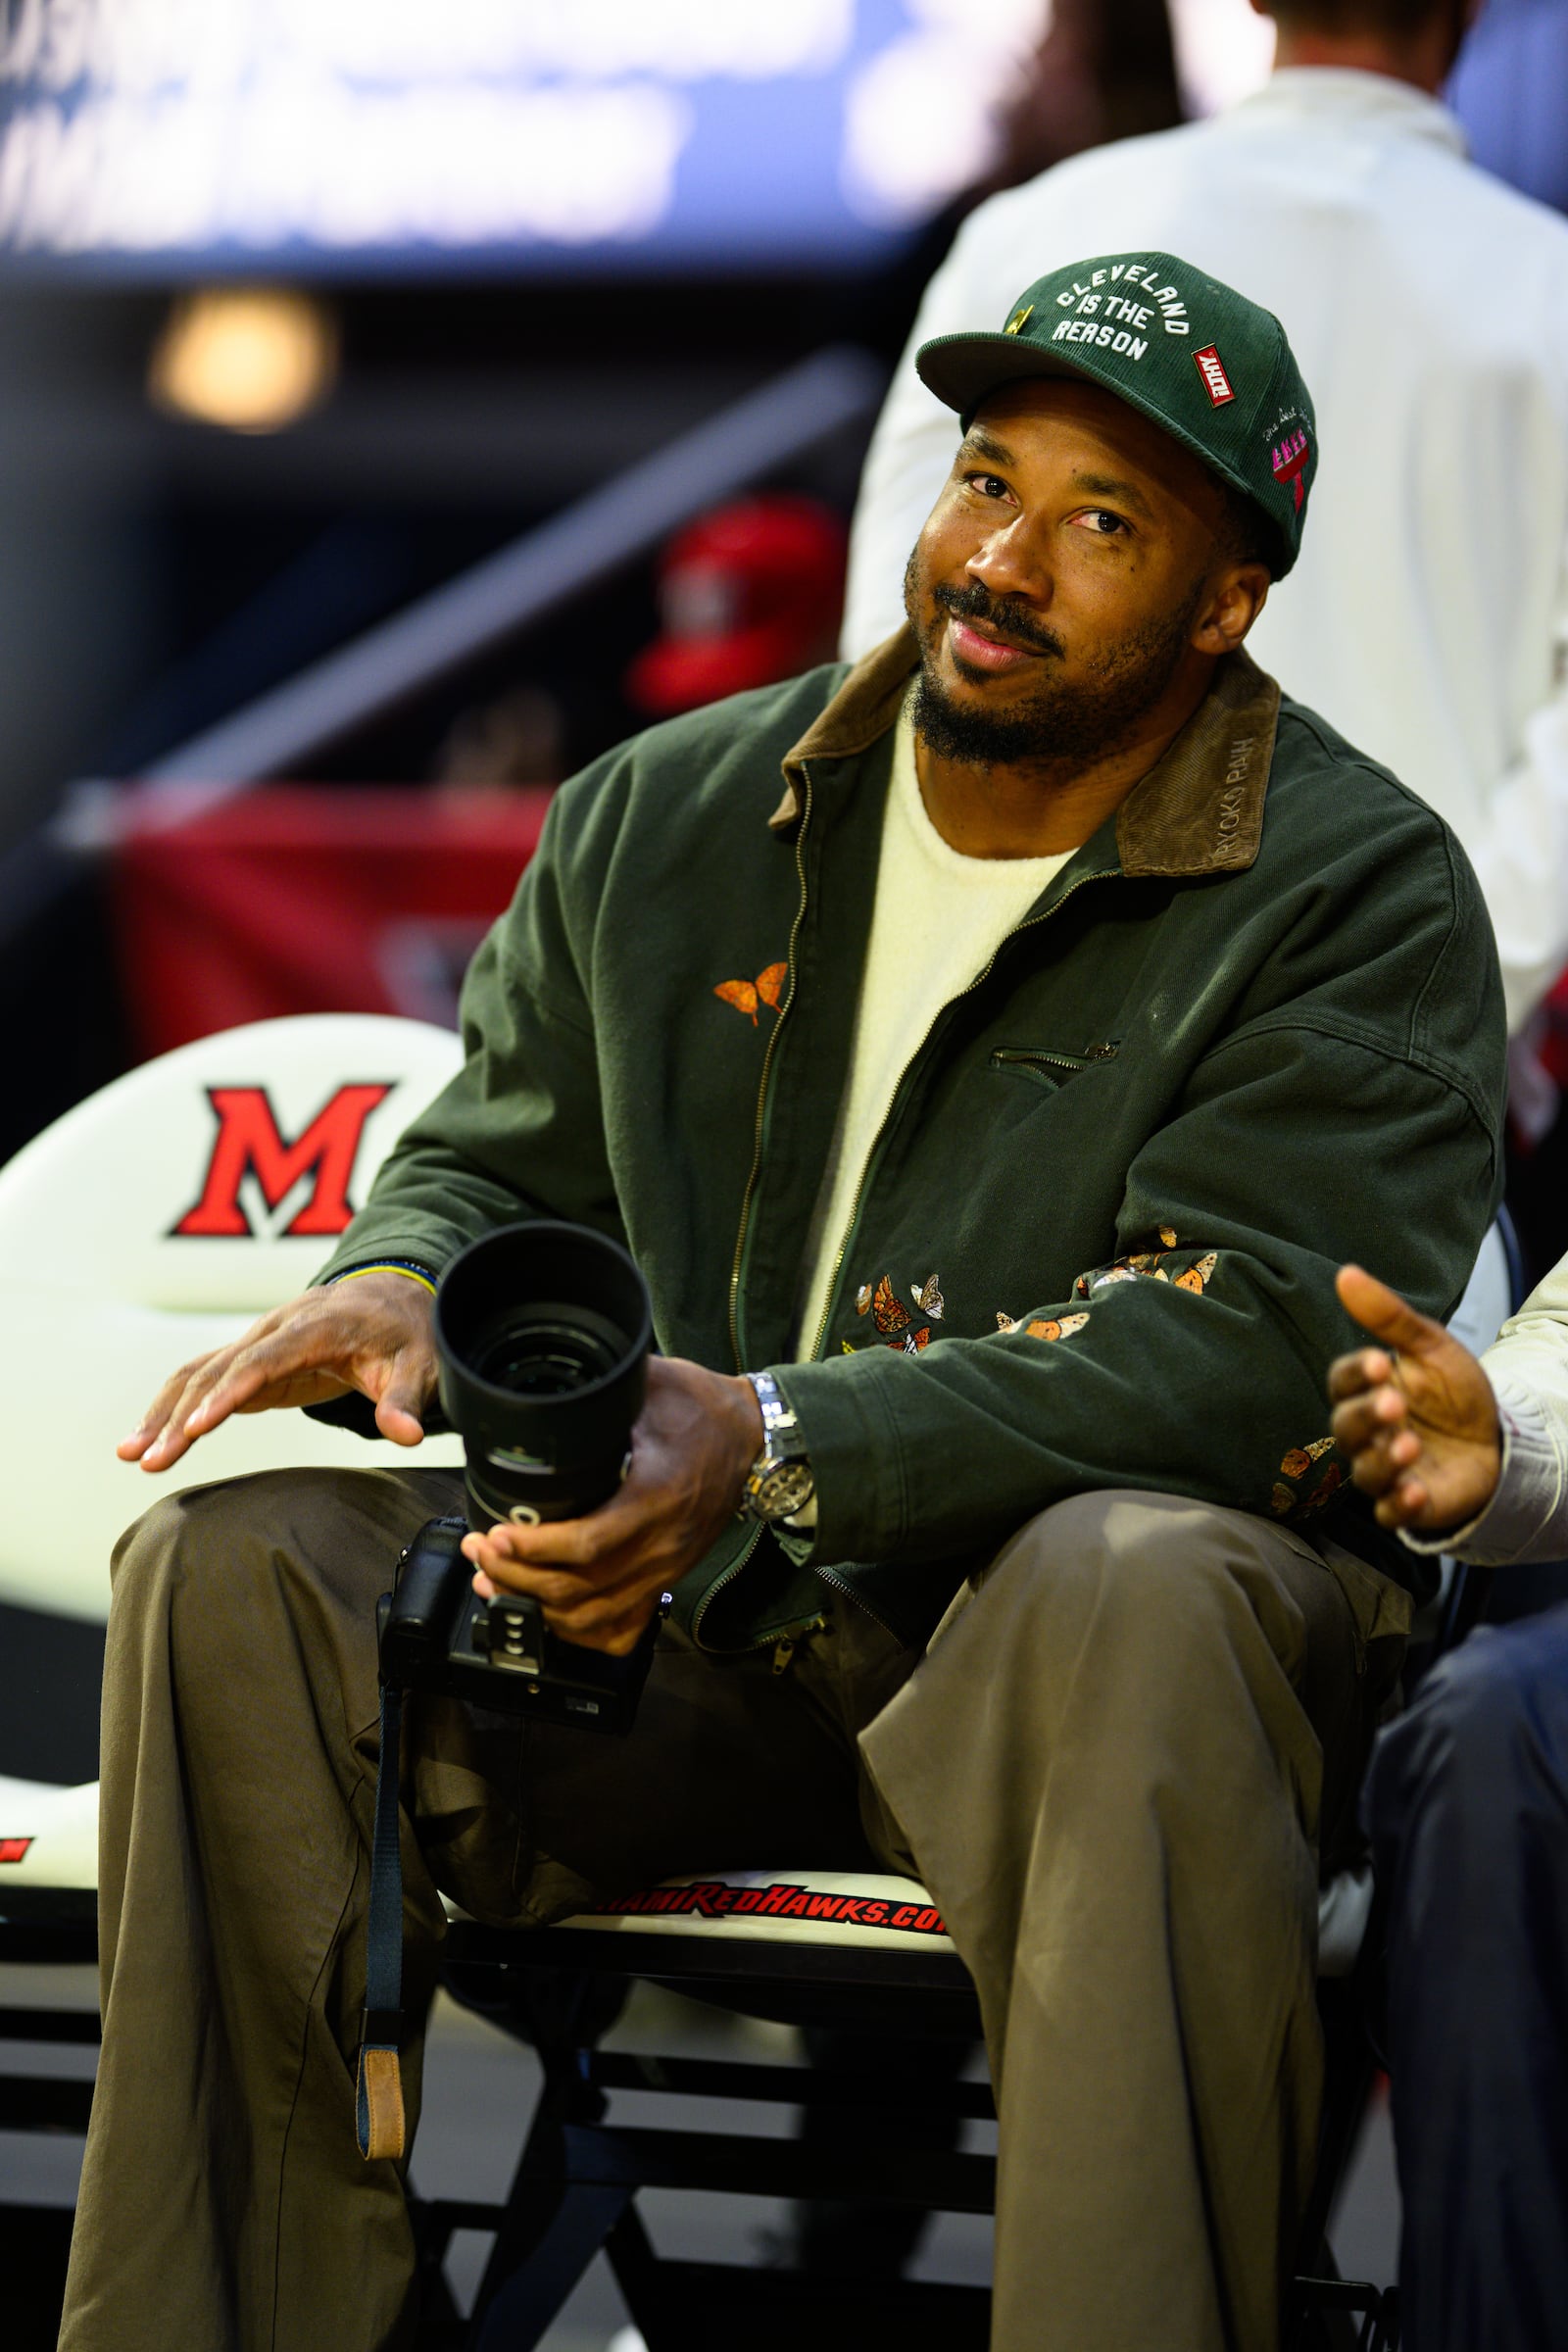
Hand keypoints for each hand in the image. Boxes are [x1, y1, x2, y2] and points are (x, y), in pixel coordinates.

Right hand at [118, 1272, 437, 1472]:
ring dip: (163, 1412)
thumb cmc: (406, 1334)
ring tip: (131, 1455)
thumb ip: (407, 1400)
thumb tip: (407, 1435)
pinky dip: (172, 1407)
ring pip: (199, 1372)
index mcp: (316, 1325)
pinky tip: (147, 1440)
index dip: (230, 1391)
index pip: (265, 1358)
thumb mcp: (421, 1366)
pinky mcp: (250, 1358)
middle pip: (219, 1369)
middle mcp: (276, 1328)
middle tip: (152, 1460)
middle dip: (181, 1414)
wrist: (393, 1297)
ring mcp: (258, 1341)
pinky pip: (203, 1379)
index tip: (197, 1425)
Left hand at [462, 1356, 765, 1654]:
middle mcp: (663, 1544)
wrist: (752, 1436)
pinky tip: (548, 1613)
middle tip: (481, 1552)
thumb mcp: (646, 1384)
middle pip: (580, 1588)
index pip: (588, 1543)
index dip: (534, 1548)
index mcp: (656, 1496)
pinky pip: (621, 1630)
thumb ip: (593, 1393)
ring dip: (537, 1606)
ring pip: (593, 1617)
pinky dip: (579, 1632)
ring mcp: (666, 1570)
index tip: (496, 1535)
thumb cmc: (700, 1407)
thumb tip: (535, 1391)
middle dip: (517, 1577)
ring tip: (496, 1580)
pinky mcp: (667, 1581)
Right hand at [1328, 1264, 1502, 1532]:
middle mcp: (1368, 1433)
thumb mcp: (1431, 1347)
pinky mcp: (1408, 1505)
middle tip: (1394, 1403)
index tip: (1379, 1362)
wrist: (1498, 1440)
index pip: (1342, 1382)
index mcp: (1368, 1391)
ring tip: (1410, 1443)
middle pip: (1345, 1428)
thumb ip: (1389, 1316)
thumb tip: (1345, 1273)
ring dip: (1383, 1459)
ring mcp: (1386, 1470)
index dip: (1355, 1374)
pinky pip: (1390, 1513)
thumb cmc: (1455, 1393)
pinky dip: (1399, 1505)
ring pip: (1364, 1472)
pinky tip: (1416, 1490)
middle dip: (1366, 1416)